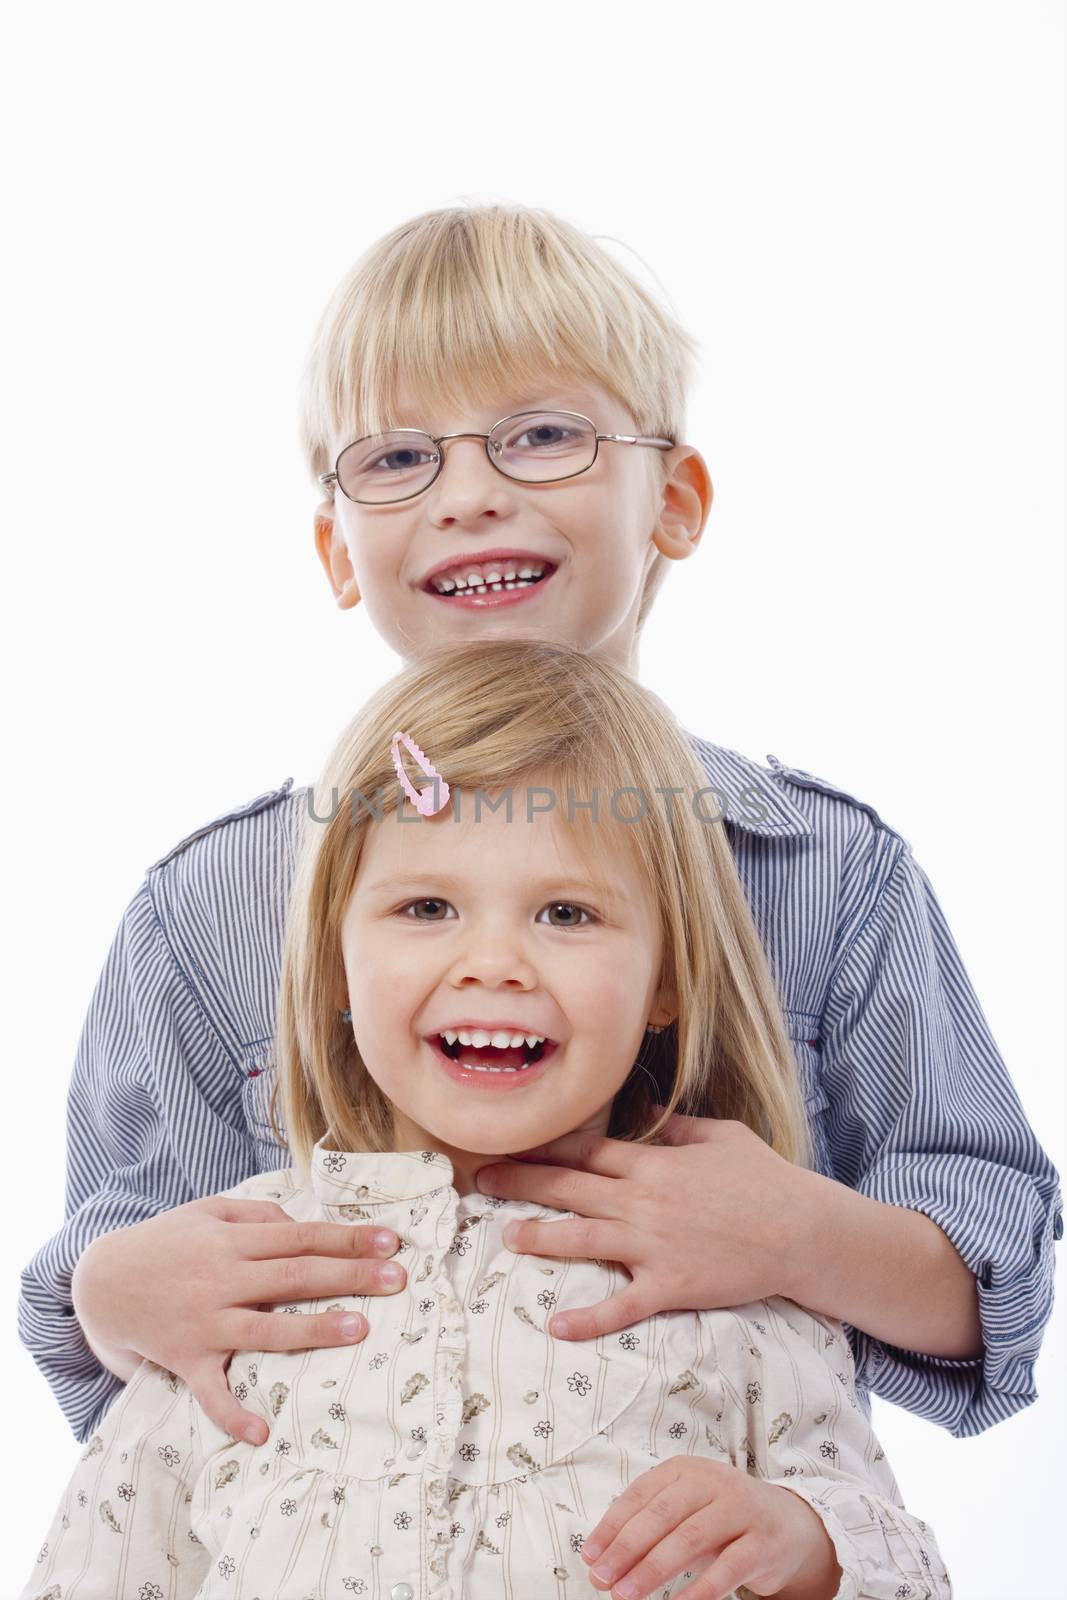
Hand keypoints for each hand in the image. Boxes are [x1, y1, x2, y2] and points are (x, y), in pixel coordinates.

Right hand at [71, 1195, 406, 1444]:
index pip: (302, 1236)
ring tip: (359, 1329)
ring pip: (267, 1328)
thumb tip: (300, 1225)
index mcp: (232, 1242)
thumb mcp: (208, 1212)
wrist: (101, 1282)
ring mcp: (205, 1323)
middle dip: (349, 1276)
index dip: (347, 1238)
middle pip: (295, 1276)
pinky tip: (262, 1432)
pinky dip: (233, 1415)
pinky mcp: (186, 1360)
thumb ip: (256, 1215)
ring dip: (313, 1330)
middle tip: (398, 1280)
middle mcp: (223, 1280)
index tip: (390, 1243)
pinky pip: (211, 1393)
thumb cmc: (166, 1243)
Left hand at [475, 1113, 817, 1338]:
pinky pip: (622, 1304)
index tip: (510, 1141)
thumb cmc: (766, 1179)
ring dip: (541, 1237)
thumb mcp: (722, 1134)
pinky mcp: (671, 1285)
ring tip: (507, 1236)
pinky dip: (589, 1318)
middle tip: (481, 1178)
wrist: (802, 1230)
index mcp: (654, 1163)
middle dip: (522, 1181)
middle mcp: (644, 1200)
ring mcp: (654, 1244)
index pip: (586, 1149)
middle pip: (570, 1187)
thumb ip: (678, 1126)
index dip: (544, 1145)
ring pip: (584, 1239)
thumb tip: (647, 1114)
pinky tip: (556, 1326)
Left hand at [580, 1458, 841, 1599]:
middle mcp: (713, 1482)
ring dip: (653, 1569)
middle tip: (602, 1579)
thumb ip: (650, 1527)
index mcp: (685, 1469)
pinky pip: (727, 1567)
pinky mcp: (763, 1542)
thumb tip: (603, 1559)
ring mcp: (740, 1509)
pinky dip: (699, 1589)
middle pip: (661, 1515)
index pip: (640, 1496)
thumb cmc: (723, 1519)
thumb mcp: (687, 1510)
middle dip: (626, 1549)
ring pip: (689, 1538)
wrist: (789, 1525)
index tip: (590, 1557)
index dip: (612, 1527)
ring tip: (626, 1595)